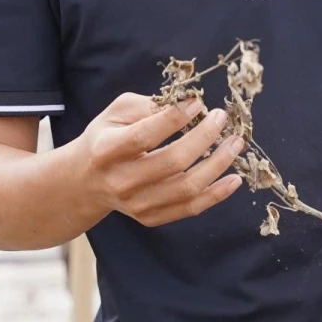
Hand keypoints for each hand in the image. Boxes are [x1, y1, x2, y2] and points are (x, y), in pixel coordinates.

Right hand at [80, 92, 243, 226]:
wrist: (85, 181)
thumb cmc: (106, 137)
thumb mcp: (117, 112)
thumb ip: (149, 105)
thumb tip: (189, 106)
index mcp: (106, 150)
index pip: (145, 135)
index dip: (174, 119)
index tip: (198, 104)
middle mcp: (120, 181)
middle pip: (171, 162)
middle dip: (204, 138)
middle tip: (222, 119)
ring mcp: (136, 204)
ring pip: (186, 188)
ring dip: (218, 165)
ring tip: (236, 144)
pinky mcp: (150, 217)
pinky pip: (189, 208)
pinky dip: (216, 195)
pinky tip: (234, 178)